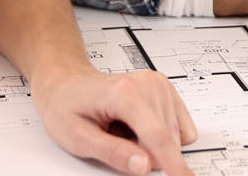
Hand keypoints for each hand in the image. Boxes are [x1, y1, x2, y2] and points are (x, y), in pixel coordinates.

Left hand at [30, 67, 197, 175]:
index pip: (158, 137)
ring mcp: (159, 85)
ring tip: (122, 129)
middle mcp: (147, 84)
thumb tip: (143, 165)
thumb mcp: (78, 137)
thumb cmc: (67, 105)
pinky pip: (180, 128)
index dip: (173, 164)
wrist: (67, 83)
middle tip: (115, 140)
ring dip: (151, 143)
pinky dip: (162, 135)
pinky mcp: (166, 89)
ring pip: (175, 136)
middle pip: (167, 140)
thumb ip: (113, 153)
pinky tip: (138, 126)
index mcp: (126, 93)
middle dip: (146, 153)